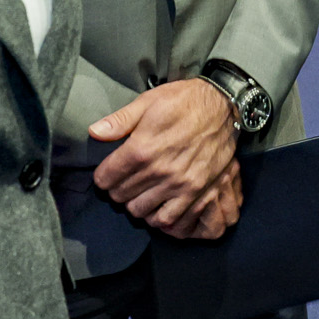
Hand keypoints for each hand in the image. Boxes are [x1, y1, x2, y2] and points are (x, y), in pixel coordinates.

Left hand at [89, 79, 238, 231]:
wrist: (223, 106)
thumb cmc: (184, 101)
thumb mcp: (148, 101)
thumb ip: (120, 120)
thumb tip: (94, 132)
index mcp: (142, 147)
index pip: (106, 177)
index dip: (103, 175)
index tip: (108, 172)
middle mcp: (158, 170)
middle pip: (121, 195)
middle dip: (117, 189)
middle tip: (122, 181)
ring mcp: (178, 183)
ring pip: (140, 210)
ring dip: (134, 203)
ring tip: (138, 193)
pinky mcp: (195, 191)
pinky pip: (167, 218)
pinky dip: (156, 216)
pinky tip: (155, 204)